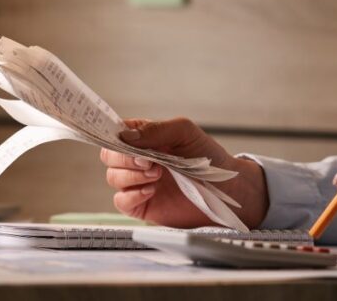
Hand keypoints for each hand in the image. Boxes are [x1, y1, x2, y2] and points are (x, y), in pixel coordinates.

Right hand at [99, 117, 266, 228]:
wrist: (226, 190)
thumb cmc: (208, 157)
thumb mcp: (184, 132)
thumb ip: (156, 130)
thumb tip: (126, 136)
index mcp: (145, 138)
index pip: (116, 133)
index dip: (112, 135)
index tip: (121, 139)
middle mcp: (138, 160)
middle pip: (109, 156)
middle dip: (124, 158)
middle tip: (148, 161)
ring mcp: (138, 183)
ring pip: (113, 177)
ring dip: (131, 175)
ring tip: (157, 174)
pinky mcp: (142, 205)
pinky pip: (121, 201)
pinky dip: (132, 195)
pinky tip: (151, 191)